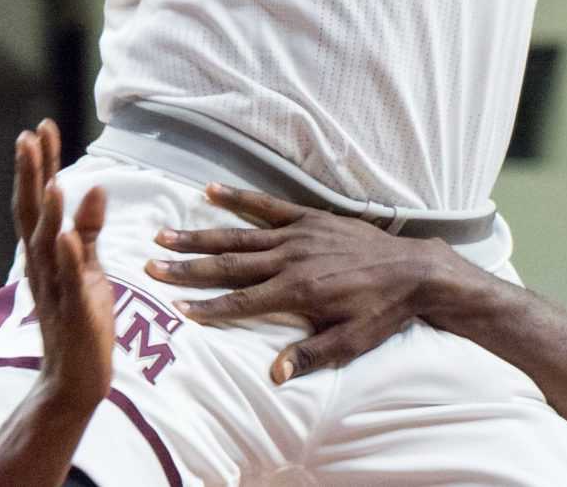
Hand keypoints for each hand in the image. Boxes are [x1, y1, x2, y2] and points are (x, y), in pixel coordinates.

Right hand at [15, 120, 113, 412]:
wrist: (73, 379)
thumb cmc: (80, 319)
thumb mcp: (87, 267)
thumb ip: (89, 229)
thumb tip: (95, 187)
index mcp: (45, 252)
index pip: (39, 200)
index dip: (39, 165)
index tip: (40, 128)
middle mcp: (43, 266)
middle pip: (32, 214)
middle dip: (32, 176)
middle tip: (29, 137)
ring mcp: (56, 288)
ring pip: (48, 245)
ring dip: (48, 213)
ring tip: (51, 180)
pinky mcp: (74, 312)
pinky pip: (70, 282)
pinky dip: (69, 259)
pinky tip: (67, 237)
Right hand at [146, 186, 453, 382]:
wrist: (415, 270)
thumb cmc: (381, 313)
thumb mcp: (348, 343)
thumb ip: (309, 356)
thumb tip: (271, 375)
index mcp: (297, 292)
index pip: (241, 301)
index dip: (208, 306)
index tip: (176, 307)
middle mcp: (290, 260)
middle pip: (229, 265)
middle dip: (188, 267)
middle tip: (151, 264)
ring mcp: (298, 235)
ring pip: (239, 236)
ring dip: (200, 235)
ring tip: (166, 233)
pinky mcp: (309, 218)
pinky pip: (267, 206)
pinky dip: (238, 198)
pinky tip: (211, 191)